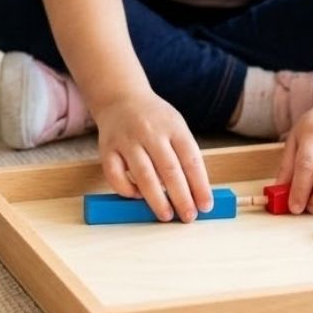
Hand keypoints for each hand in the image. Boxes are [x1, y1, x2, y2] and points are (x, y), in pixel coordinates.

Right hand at [94, 91, 212, 222]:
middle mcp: (149, 131)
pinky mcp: (107, 148)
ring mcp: (126, 139)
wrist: (119, 96)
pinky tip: (137, 196)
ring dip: (156, 199)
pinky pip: (115, 175)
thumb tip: (195, 195)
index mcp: (172, 126)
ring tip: (166, 215)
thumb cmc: (153, 118)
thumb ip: (185, 156)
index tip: (205, 206)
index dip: (200, 186)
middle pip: (169, 169)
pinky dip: (127, 190)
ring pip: (143, 174)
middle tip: (188, 216)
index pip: (190, 159)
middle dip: (181, 197)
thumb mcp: (175, 126)